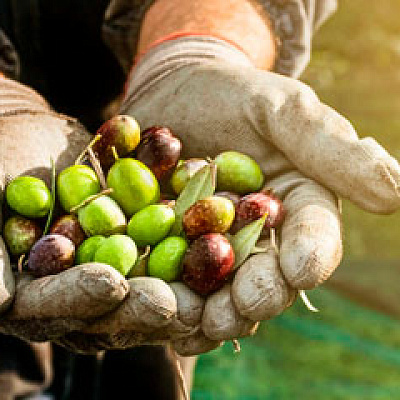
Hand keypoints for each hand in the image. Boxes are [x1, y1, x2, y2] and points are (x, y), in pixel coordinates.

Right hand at [0, 78, 214, 355]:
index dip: (83, 297)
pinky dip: (192, 230)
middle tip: (181, 302)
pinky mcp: (143, 235)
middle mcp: (82, 284)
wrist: (33, 135)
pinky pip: (170, 236)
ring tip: (213, 269)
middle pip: (114, 304)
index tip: (113, 285)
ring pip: (151, 277)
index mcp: (38, 288)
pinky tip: (219, 223)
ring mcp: (117, 260)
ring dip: (184, 277)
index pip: (57, 305)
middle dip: (147, 302)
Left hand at [116, 37, 399, 345]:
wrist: (177, 92)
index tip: (302, 270)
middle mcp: (261, 235)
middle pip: (267, 274)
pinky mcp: (173, 248)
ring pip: (221, 290)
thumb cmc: (233, 95)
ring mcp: (215, 246)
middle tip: (243, 310)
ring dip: (212, 312)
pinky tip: (164, 322)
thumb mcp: (281, 109)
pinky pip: (175, 281)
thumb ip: (329, 147)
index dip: (312, 254)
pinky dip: (171, 302)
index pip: (315, 235)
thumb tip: (393, 192)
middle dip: (258, 296)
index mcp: (297, 204)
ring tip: (197, 326)